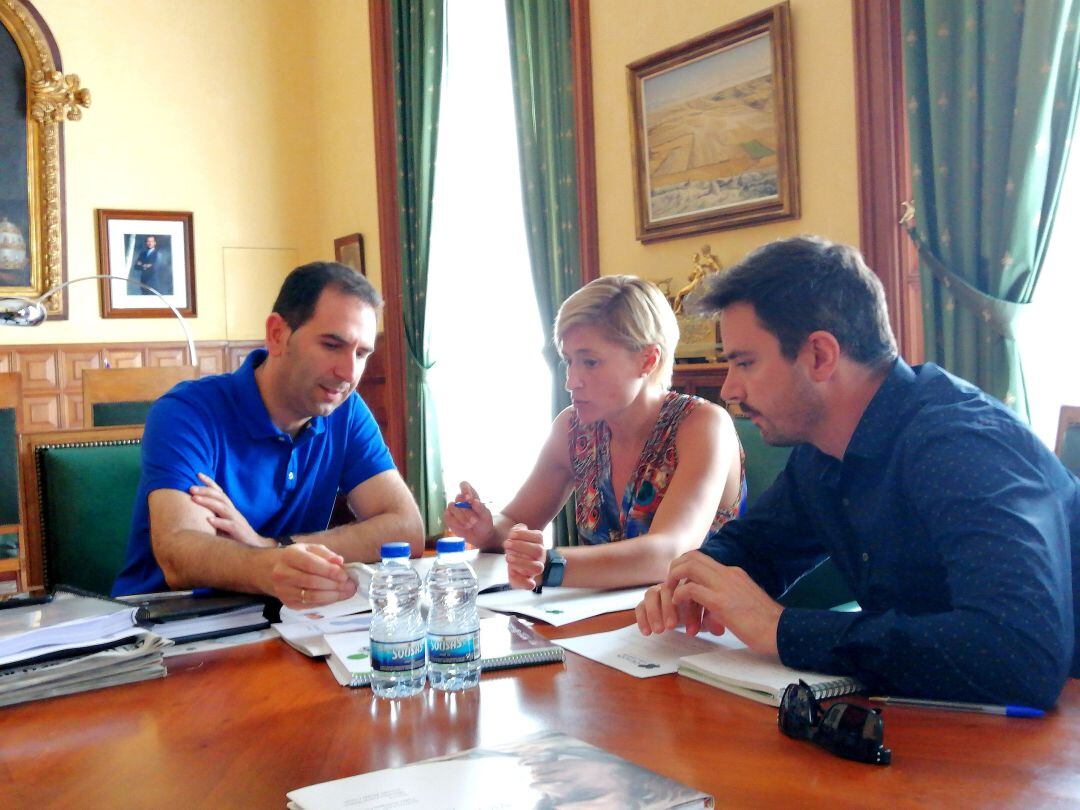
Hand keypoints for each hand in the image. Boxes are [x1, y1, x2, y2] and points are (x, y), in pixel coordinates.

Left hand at [190, 473, 271, 547]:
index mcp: (228, 508)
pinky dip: (219, 522)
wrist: (254, 546)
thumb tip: (192, 513)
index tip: (198, 474)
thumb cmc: (234, 535)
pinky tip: (208, 520)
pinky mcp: (238, 531)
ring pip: (222, 507)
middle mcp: (232, 511)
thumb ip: (212, 516)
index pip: (219, 491)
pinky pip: (229, 525)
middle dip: (205, 490)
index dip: (209, 482)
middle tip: (191, 488)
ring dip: (208, 502)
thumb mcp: (222, 523)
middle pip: (219, 496)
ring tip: (195, 498)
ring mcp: (236, 520)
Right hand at [268, 543, 356, 608]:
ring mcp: (284, 590)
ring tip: (347, 592)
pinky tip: (336, 597)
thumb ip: (326, 554)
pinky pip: (310, 605)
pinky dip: (325, 602)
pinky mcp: (288, 603)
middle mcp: (283, 574)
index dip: (329, 571)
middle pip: (312, 582)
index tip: (344, 575)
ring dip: (332, 596)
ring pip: (311, 596)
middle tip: (350, 586)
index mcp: (289, 556)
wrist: (271, 570)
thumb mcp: (309, 549)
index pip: (310, 564)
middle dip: (334, 585)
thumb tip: (340, 561)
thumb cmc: (296, 557)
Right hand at [443, 481, 494, 545]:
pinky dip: (456, 523)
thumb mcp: (486, 516)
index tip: (469, 499)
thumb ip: (480, 508)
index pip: (464, 485)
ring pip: (452, 507)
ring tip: (470, 525)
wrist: (479, 536)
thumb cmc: (484, 522)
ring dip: (461, 517)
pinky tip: (463, 527)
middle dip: (466, 510)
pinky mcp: (448, 517)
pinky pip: (448, 517)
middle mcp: (461, 500)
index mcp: (471, 495)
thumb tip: (474, 501)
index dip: (465, 489)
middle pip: (458, 497)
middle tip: (474, 520)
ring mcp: (453, 508)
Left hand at [503, 524, 544, 589]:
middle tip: (506, 544)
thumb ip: (517, 530)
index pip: (538, 537)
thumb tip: (518, 528)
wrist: (519, 564)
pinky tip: (512, 573)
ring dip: (521, 562)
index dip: (524, 534)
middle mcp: (540, 556)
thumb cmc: (517, 548)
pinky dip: (521, 581)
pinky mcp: (527, 581)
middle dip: (521, 546)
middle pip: (538, 551)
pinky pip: (530, 585)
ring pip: (537, 568)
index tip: (511, 534)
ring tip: (508, 557)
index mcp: (538, 543)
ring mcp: (535, 569)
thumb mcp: (517, 536)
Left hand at [635, 551, 781, 655]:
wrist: (782, 631)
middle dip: (675, 567)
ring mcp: (725, 586)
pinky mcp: (721, 603)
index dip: (686, 566)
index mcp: (734, 573)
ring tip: (669, 594)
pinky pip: (692, 590)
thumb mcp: (744, 603)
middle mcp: (728, 574)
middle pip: (693, 556)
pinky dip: (680, 595)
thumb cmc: (765, 623)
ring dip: (674, 578)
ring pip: (689, 567)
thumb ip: (726, 600)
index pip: (703, 559)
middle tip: (668, 584)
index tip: (678, 580)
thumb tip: (708, 612)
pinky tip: (677, 605)